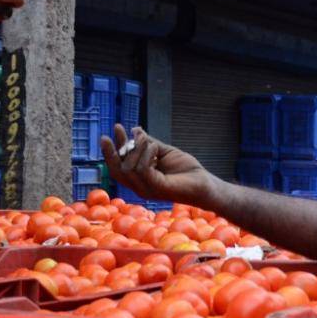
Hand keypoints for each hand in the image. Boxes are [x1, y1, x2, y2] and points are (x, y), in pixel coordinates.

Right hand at [101, 125, 218, 205]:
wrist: (204, 183)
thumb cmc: (186, 170)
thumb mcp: (164, 152)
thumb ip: (149, 143)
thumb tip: (135, 130)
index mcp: (139, 179)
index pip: (118, 166)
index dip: (112, 149)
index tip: (114, 130)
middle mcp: (139, 186)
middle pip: (117, 170)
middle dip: (113, 148)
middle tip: (118, 128)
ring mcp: (147, 189)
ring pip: (128, 168)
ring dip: (137, 148)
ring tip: (150, 141)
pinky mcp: (157, 188)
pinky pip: (143, 169)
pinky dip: (147, 154)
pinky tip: (156, 149)